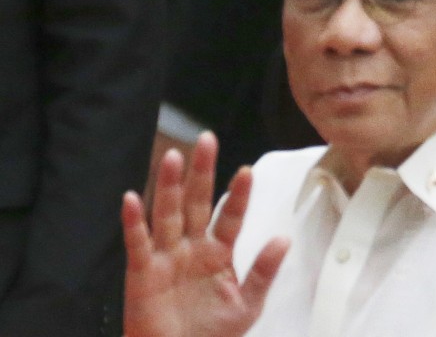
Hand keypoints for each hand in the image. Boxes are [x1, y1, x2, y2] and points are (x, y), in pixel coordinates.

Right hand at [122, 132, 288, 336]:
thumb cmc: (212, 334)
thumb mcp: (247, 304)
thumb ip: (263, 271)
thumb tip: (284, 238)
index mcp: (219, 252)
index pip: (231, 216)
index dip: (239, 195)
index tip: (248, 171)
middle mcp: (192, 247)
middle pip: (197, 202)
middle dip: (202, 172)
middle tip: (207, 139)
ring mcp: (166, 257)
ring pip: (168, 214)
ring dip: (169, 186)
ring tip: (173, 157)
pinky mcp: (142, 273)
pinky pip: (137, 244)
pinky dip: (133, 222)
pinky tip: (131, 198)